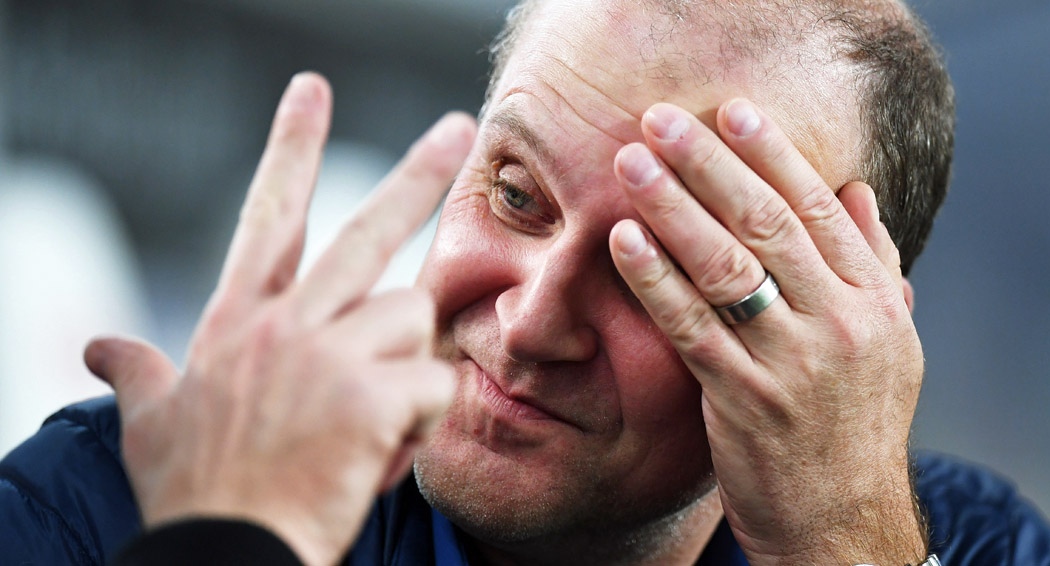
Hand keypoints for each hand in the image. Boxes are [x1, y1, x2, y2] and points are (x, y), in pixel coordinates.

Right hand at [83, 73, 475, 565]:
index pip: (270, 215)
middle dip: (418, 173)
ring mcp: (331, 354)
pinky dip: (420, 422)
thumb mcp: (149, 423)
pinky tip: (380, 453)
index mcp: (240, 320)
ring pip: (412, 319)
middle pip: (367, 229)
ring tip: (365, 421)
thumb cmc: (194, 492)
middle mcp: (287, 323)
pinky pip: (434, 384)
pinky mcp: (373, 394)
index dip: (293, 148)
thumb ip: (135, 372)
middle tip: (457, 127)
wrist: (226, 553)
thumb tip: (95, 346)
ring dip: (404, 367)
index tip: (311, 92)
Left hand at [609, 100, 924, 564]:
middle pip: (767, 225)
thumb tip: (858, 192)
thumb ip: (874, 265)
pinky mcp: (743, 400)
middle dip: (710, 165)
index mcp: (875, 302)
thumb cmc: (855, 425)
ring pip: (726, 267)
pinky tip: (625, 242)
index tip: (731, 111)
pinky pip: (692, 328)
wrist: (842, 521)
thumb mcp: (890, 342)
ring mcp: (791, 363)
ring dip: (673, 208)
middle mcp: (839, 324)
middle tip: (661, 121)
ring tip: (632, 165)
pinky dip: (656, 280)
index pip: (819, 209)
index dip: (773, 154)